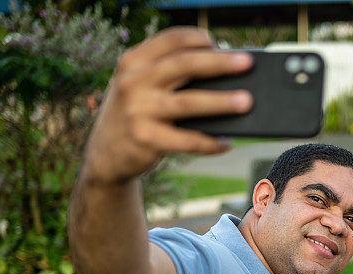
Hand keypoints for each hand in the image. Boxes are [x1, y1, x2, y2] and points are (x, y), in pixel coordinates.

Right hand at [83, 27, 253, 183]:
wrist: (105, 155)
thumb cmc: (136, 113)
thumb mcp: (139, 85)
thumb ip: (167, 74)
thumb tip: (223, 73)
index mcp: (134, 60)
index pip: (171, 39)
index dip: (199, 38)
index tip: (221, 44)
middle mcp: (133, 81)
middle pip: (184, 65)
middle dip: (219, 63)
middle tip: (248, 63)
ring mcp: (138, 111)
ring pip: (189, 103)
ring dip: (222, 101)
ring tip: (247, 102)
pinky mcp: (145, 139)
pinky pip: (188, 140)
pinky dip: (210, 142)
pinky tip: (226, 142)